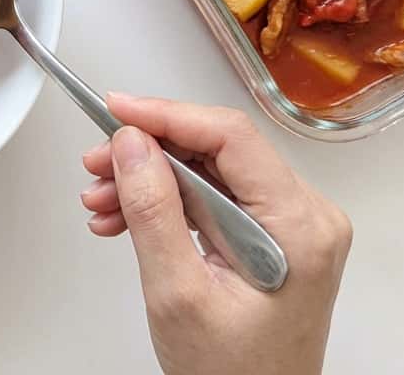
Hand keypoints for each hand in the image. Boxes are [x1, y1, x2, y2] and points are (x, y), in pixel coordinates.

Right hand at [80, 94, 350, 374]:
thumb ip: (153, 211)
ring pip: (210, 172)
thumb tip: (132, 145)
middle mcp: (306, 218)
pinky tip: (125, 217)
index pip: (231, 137)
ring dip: (150, 180)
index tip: (117, 110)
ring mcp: (291, 228)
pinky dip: (167, 203)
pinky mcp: (271, 239)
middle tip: (96, 163)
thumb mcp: (177, 293)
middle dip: (149, 153)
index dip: (167, 115)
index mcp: (299, 226)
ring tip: (101, 201)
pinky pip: (214, 199)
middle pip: (218, 150)